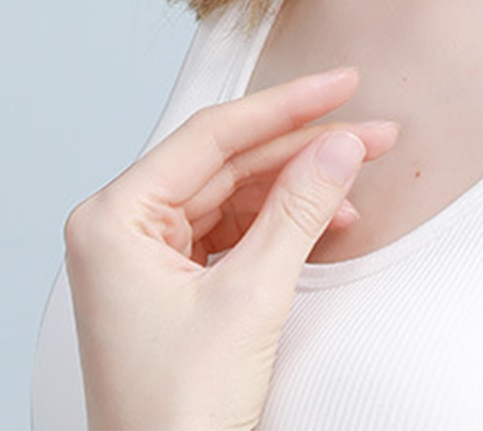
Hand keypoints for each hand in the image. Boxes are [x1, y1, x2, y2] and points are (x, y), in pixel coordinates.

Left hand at [64, 67, 396, 430]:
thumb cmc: (174, 416)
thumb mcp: (250, 299)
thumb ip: (299, 210)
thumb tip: (341, 146)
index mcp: (114, 218)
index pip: (213, 136)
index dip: (286, 106)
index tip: (340, 84)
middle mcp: (120, 229)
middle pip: (228, 163)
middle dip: (302, 148)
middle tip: (368, 130)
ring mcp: (143, 259)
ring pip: (235, 196)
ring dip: (298, 188)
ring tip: (358, 173)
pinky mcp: (170, 288)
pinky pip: (232, 234)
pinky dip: (281, 226)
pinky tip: (327, 218)